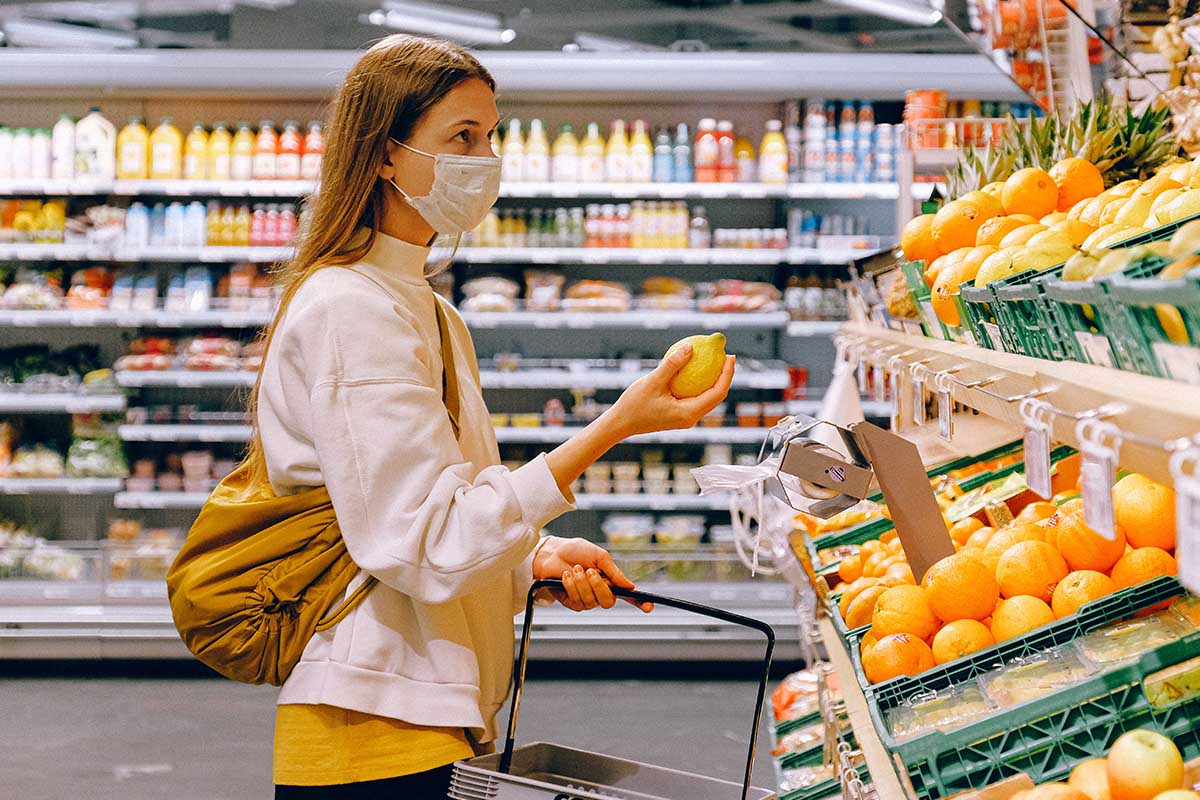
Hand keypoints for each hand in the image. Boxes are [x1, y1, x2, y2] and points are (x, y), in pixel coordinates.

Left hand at [533, 536, 652, 612]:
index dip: (640, 603)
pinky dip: (572, 586)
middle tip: (589, 571)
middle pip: (609, 601)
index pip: (628, 596)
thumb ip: (614, 572)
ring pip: (591, 601)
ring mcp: (586, 599)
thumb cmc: (575, 551)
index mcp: (610, 581)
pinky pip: (577, 601)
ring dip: (582, 583)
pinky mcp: (572, 603)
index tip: (650, 606)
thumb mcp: (599, 557)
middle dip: (599, 587)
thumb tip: (630, 586)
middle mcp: (600, 592)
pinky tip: (566, 576)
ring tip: (575, 569)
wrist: (552, 553)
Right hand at [606, 345, 735, 438]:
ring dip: (714, 380)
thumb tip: (691, 347)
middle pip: (716, 396)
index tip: (730, 355)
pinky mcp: (679, 415)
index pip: (717, 392)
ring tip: (716, 360)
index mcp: (689, 413)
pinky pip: (695, 397)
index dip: (727, 374)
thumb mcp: (653, 381)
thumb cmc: (634, 404)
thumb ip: (672, 364)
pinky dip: (699, 383)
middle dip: (724, 376)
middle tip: (726, 355)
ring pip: (707, 398)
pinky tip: (695, 369)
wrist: (620, 423)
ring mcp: (685, 418)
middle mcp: (691, 418)